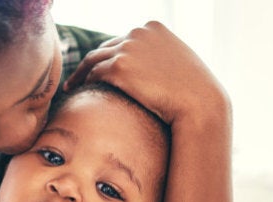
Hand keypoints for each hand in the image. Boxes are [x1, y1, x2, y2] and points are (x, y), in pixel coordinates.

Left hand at [64, 21, 229, 125]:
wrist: (199, 103)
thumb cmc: (195, 91)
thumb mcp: (181, 63)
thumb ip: (162, 57)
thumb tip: (150, 68)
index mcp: (153, 27)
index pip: (125, 39)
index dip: (113, 54)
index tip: (103, 67)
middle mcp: (138, 32)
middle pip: (106, 46)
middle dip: (95, 62)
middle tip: (82, 77)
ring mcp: (127, 48)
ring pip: (94, 58)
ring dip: (81, 72)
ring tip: (73, 85)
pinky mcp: (119, 67)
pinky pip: (94, 73)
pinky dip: (84, 81)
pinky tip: (80, 92)